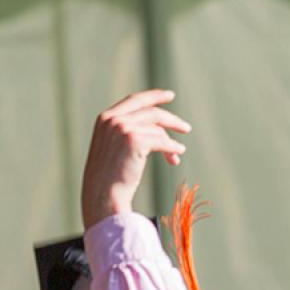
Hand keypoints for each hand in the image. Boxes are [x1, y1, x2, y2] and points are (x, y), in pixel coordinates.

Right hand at [81, 89, 191, 229]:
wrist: (103, 194)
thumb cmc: (109, 177)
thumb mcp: (115, 148)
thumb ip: (129, 133)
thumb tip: (161, 131)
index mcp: (105, 118)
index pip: (134, 101)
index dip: (153, 96)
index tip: (169, 95)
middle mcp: (112, 119)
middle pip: (151, 112)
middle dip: (171, 119)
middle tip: (186, 128)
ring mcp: (122, 128)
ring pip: (158, 129)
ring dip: (171, 142)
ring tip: (180, 151)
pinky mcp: (134, 140)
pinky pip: (162, 142)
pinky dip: (172, 148)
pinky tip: (178, 154)